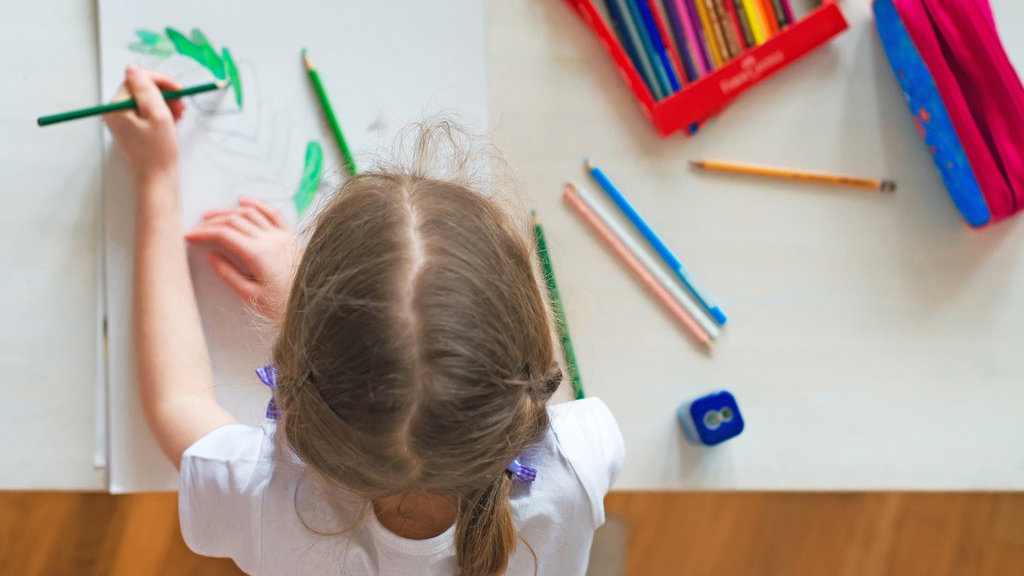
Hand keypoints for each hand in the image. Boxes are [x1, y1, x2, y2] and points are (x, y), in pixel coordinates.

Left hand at [104, 65, 184, 186]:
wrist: (158, 178)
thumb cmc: (158, 150)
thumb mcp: (157, 115)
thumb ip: (146, 89)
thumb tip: (133, 68)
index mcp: (116, 107)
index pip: (137, 80)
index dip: (160, 81)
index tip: (179, 89)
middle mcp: (115, 112)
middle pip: (141, 90)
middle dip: (164, 94)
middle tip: (182, 104)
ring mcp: (123, 121)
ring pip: (146, 101)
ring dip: (165, 103)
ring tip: (180, 114)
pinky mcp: (131, 128)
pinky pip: (146, 112)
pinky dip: (161, 113)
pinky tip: (173, 120)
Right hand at [185, 198, 299, 319]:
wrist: (314, 304)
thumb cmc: (284, 305)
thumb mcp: (251, 296)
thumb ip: (229, 274)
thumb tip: (212, 256)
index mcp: (258, 254)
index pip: (224, 234)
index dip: (203, 232)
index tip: (189, 236)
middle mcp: (270, 239)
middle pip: (234, 220)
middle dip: (211, 222)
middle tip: (196, 228)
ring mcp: (282, 235)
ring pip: (251, 213)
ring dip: (228, 211)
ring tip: (211, 215)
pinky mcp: (290, 236)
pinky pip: (272, 213)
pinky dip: (256, 204)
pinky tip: (244, 201)